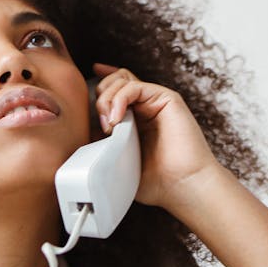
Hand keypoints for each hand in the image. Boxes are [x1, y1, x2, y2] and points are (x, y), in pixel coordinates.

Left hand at [92, 62, 220, 211]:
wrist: (183, 187)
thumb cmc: (158, 182)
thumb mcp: (121, 164)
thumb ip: (105, 147)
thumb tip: (85, 137)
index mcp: (137, 119)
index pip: (117, 90)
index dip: (102, 82)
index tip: (87, 83)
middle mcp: (147, 107)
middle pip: (115, 81)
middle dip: (100, 96)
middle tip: (101, 124)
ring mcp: (156, 102)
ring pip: (122, 79)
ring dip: (107, 98)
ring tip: (108, 125)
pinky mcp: (167, 99)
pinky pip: (134, 86)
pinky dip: (119, 98)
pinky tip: (116, 119)